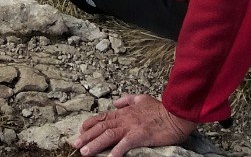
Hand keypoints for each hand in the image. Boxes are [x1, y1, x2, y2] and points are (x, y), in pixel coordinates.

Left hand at [71, 95, 197, 155]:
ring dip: (95, 144)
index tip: (81, 130)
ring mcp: (131, 127)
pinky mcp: (140, 135)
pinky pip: (125, 144)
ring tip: (85, 152)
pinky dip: (116, 151)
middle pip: (101, 127)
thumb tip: (116, 102)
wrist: (175, 113)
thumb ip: (127, 100)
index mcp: (124, 111)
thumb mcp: (141, 99)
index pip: (103, 116)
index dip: (90, 123)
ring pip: (108, 135)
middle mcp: (124, 118)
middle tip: (75, 144)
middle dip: (87, 136)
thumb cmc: (160, 109)